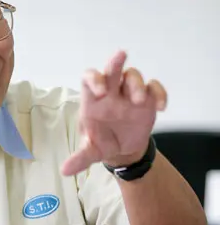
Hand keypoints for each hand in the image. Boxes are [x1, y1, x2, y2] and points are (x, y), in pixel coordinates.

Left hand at [61, 50, 166, 175]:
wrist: (123, 150)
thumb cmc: (102, 142)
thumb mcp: (91, 150)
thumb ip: (80, 157)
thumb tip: (64, 170)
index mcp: (93, 99)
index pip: (89, 78)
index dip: (93, 78)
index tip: (99, 90)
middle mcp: (111, 92)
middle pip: (112, 69)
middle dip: (115, 62)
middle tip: (121, 54)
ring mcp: (129, 94)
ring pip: (133, 76)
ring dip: (137, 84)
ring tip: (139, 100)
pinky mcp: (147, 100)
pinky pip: (154, 88)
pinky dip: (159, 93)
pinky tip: (161, 106)